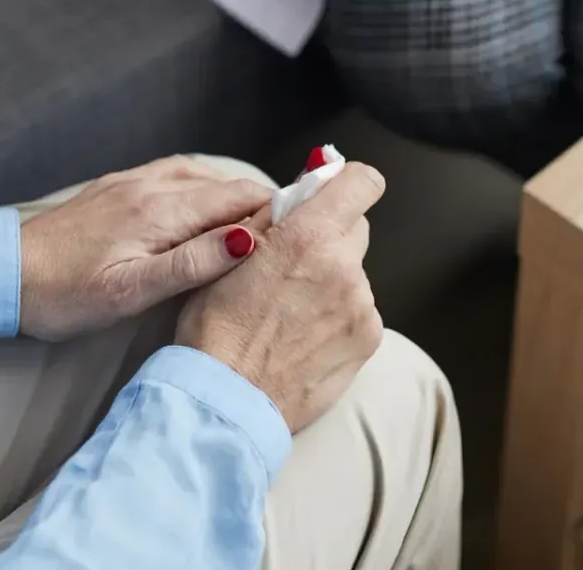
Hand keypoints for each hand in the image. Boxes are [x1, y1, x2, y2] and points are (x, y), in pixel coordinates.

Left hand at [18, 157, 272, 341]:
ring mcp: (133, 181)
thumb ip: (193, 263)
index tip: (304, 236)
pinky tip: (207, 215)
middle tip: (291, 240)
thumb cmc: (62, 294)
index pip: (241, 197)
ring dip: (234, 200)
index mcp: (162, 209)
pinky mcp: (117, 187)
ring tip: (257, 233)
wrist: (1, 273)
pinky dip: (205, 193)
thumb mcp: (131, 291)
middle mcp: (152, 184)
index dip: (278, 213)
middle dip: (263, 207)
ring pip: (204, 179)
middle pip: (228, 185)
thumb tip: (249, 240)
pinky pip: (177, 178)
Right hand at [176, 162, 385, 431]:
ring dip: (331, 280)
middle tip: (290, 262)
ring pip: (354, 273)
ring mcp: (362, 307)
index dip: (345, 183)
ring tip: (289, 311)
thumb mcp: (229, 251)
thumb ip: (274, 211)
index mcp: (310, 236)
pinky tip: (302, 336)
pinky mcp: (368, 341)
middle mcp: (346, 267)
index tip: (328, 194)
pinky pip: (358, 311)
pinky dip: (337, 316)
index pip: (363, 182)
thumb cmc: (214, 326)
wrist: (224, 401)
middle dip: (328, 235)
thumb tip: (309, 180)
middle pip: (355, 228)